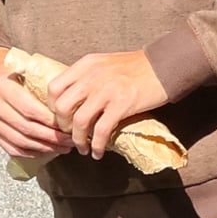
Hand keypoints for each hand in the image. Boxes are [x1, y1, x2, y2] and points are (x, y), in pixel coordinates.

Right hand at [0, 45, 71, 160]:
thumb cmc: (11, 70)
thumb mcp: (25, 66)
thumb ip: (43, 80)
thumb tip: (73, 97)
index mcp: (2, 86)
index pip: (30, 110)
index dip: (51, 121)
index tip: (69, 125)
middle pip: (26, 128)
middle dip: (52, 137)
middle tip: (70, 139)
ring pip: (20, 142)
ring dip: (45, 148)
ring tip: (63, 147)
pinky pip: (12, 149)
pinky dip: (32, 153)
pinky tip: (48, 150)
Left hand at [47, 50, 169, 159]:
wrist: (164, 66)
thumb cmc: (136, 68)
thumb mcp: (104, 64)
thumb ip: (87, 77)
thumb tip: (72, 99)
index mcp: (86, 65)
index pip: (54, 87)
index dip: (52, 107)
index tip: (61, 118)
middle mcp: (92, 76)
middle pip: (61, 106)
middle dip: (62, 126)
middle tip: (70, 134)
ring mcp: (107, 90)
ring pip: (79, 121)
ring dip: (78, 140)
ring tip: (83, 148)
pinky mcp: (122, 104)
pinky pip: (101, 130)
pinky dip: (97, 146)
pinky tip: (99, 152)